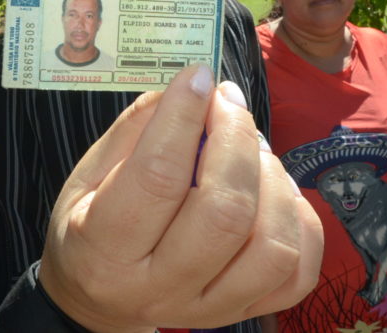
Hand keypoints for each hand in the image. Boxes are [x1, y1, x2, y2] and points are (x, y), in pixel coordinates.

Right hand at [38, 64, 323, 332]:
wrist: (101, 298)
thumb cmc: (92, 226)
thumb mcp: (89, 174)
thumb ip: (135, 129)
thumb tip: (192, 89)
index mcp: (105, 249)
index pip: (158, 176)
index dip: (184, 116)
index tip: (197, 77)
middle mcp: (160, 288)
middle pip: (224, 213)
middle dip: (236, 139)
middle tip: (227, 103)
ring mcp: (209, 308)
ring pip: (272, 246)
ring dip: (271, 179)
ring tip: (251, 150)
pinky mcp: (245, 312)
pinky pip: (298, 271)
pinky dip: (297, 217)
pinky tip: (271, 191)